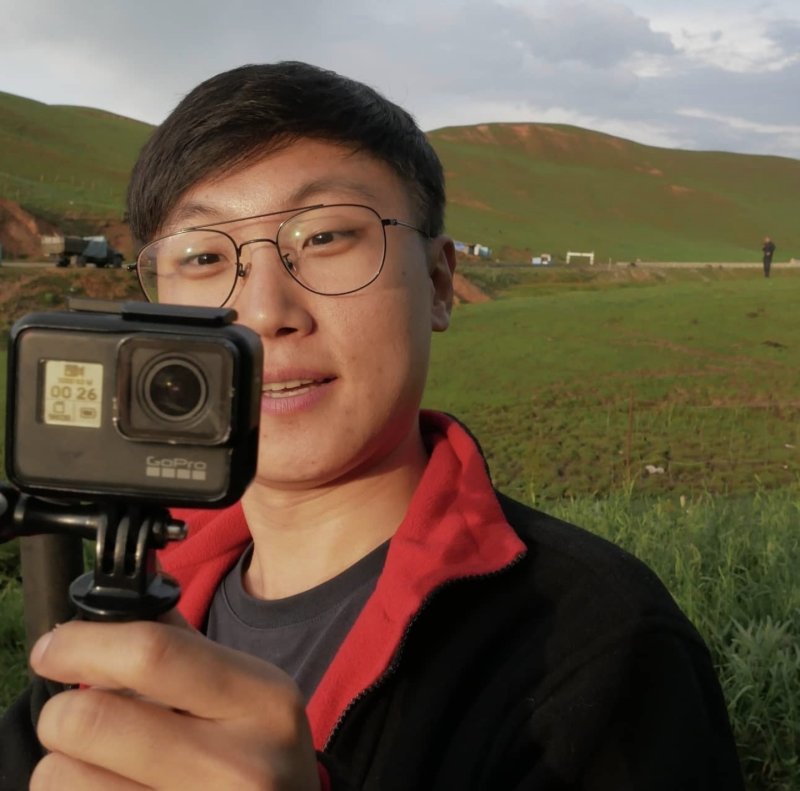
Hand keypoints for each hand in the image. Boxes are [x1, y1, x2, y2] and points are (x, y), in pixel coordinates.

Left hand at [29, 617, 320, 790]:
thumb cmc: (260, 751)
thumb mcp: (248, 691)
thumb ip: (182, 646)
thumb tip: (120, 598)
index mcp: (261, 701)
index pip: (152, 655)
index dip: (84, 644)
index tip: (54, 646)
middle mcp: (235, 767)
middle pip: (89, 721)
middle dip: (65, 710)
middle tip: (78, 713)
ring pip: (61, 777)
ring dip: (66, 763)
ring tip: (106, 762)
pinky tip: (119, 789)